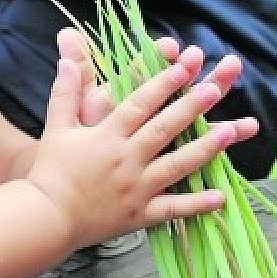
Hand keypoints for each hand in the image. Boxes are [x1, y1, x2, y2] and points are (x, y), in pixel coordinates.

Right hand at [29, 31, 258, 249]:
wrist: (46, 217)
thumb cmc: (49, 171)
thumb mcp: (56, 128)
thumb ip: (65, 93)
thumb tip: (66, 60)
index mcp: (107, 136)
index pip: (139, 104)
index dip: (162, 84)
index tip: (183, 67)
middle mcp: (126, 159)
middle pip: (164, 129)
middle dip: (191, 107)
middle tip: (215, 88)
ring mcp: (136, 188)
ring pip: (177, 165)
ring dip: (205, 148)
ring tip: (230, 131)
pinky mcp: (140, 215)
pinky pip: (173, 209)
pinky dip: (197, 204)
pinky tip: (221, 196)